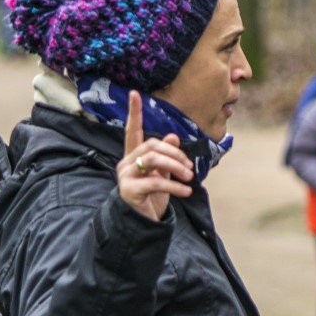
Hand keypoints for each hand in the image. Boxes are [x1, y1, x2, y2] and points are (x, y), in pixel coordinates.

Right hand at [118, 91, 191, 221]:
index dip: (134, 112)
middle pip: (152, 146)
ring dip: (176, 166)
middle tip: (190, 168)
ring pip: (153, 160)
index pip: (132, 130)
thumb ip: (167, 156)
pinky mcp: (129, 190)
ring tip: (189, 177)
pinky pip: (155, 182)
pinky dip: (175, 185)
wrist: (144, 222)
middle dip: (175, 154)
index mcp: (134, 155)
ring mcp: (125, 176)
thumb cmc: (154, 195)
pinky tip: (186, 191)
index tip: (134, 93)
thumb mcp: (164, 173)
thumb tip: (173, 136)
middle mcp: (126, 162)